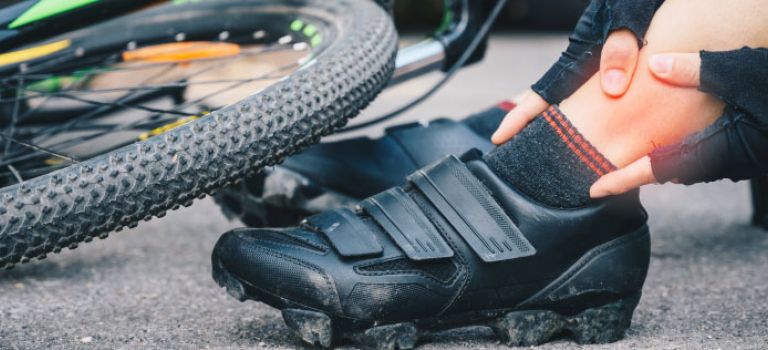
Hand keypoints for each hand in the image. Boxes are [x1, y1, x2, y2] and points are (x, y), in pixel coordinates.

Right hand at [491, 0, 663, 144]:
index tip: (499, 138)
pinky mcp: (613, 76)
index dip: (518, 118)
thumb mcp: (626, 20)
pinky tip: (593, 135)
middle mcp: (579, 70)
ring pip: (570, 109)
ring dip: (556, 131)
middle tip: (516, 159)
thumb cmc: (636, 3)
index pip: (539, 94)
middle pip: (548, 107)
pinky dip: (587, 121)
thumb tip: (611, 87)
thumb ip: (619, 50)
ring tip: (546, 156)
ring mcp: (593, 75)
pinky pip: (594, 105)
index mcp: (575, 60)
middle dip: (530, 132)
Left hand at [591, 48, 767, 197]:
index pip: (661, 168)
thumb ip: (698, 69)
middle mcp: (728, 161)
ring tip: (626, 156)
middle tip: (603, 170)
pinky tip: (669, 137)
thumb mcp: (743, 71)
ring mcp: (739, 160)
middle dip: (637, 171)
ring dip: (659, 161)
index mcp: (722, 147)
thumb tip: (655, 63)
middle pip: (671, 171)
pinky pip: (703, 156)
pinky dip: (680, 150)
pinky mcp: (745, 151)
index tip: (594, 189)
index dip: (624, 179)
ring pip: (688, 165)